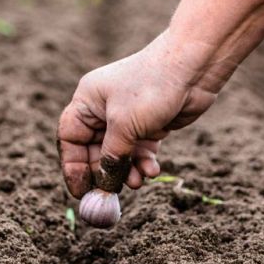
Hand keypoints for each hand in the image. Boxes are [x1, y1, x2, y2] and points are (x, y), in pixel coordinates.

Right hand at [57, 32, 218, 197]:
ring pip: (120, 154)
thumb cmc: (152, 88)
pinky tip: (152, 171)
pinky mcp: (151, 125)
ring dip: (127, 171)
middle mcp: (105, 109)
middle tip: (112, 195)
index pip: (70, 138)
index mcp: (88, 101)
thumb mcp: (125, 125)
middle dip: (105, 172)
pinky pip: (140, 151)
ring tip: (138, 182)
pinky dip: (144, 163)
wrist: (193, 69)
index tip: (80, 190)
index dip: (73, 166)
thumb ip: (112, 157)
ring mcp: (129, 118)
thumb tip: (103, 184)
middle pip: (95, 150)